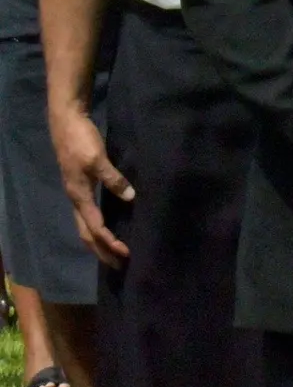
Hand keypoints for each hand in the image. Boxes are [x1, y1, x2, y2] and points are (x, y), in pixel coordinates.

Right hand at [50, 108, 130, 268]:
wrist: (67, 121)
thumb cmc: (81, 140)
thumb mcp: (97, 159)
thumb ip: (113, 178)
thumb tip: (130, 198)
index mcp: (79, 195)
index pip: (95, 228)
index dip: (110, 242)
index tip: (126, 253)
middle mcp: (76, 199)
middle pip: (87, 233)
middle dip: (102, 251)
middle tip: (120, 265)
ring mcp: (77, 192)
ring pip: (86, 225)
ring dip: (100, 241)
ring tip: (114, 252)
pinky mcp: (81, 185)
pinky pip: (89, 214)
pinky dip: (99, 226)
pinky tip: (110, 226)